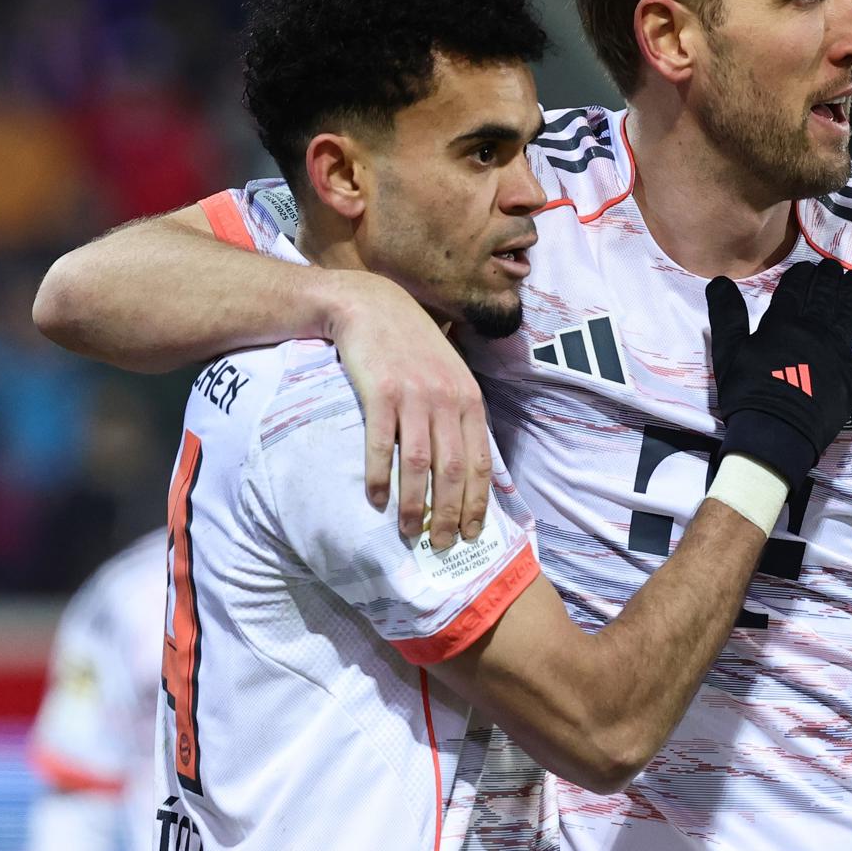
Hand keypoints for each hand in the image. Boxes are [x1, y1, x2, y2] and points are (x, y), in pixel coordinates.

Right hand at [327, 270, 489, 548]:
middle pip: (454, 469)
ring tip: (410, 532)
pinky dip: (379, 476)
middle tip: (441, 544)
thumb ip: (460, 415)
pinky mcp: (380, 392)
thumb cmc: (412, 346)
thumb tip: (469, 467)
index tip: (472, 533)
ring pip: (420, 463)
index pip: (480, 461)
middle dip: (450, 512)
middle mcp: (447, 399)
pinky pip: (381, 444)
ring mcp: (414, 395)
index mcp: (469, 399)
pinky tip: (377, 500)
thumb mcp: (450, 375)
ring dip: (416, 503)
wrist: (371, 306)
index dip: (477, 501)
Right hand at [704, 258, 851, 484]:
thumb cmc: (747, 396)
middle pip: (823, 296)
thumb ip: (726, 315)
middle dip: (828, 278)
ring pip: (849, 313)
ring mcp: (838, 353)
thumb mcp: (727, 354)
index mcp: (782, 325)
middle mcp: (814, 332)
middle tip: (832, 267)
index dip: (800, 276)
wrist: (774, 434)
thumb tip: (719, 280)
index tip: (805, 268)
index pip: (793, 290)